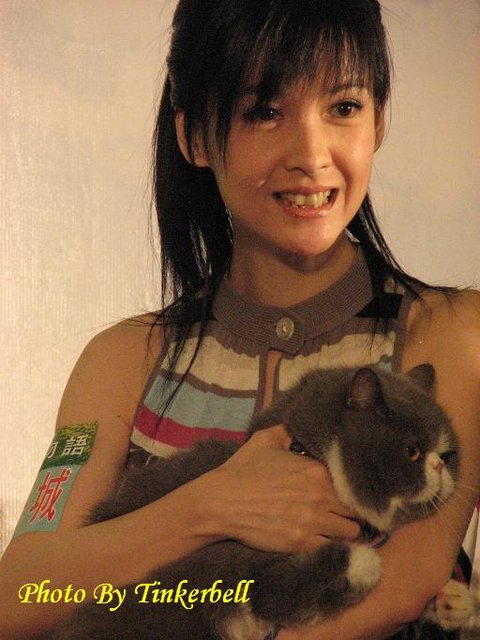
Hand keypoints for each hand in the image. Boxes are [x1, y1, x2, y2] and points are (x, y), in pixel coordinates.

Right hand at [206, 425, 359, 552]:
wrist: (222, 501)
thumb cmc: (243, 470)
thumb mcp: (265, 440)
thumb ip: (288, 431)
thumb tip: (301, 428)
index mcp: (315, 470)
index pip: (348, 483)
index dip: (347, 489)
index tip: (342, 494)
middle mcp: (320, 495)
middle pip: (353, 509)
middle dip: (349, 511)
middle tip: (340, 514)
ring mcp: (312, 521)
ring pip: (350, 531)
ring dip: (344, 530)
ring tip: (335, 530)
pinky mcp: (301, 543)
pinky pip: (332, 548)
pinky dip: (331, 546)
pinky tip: (323, 541)